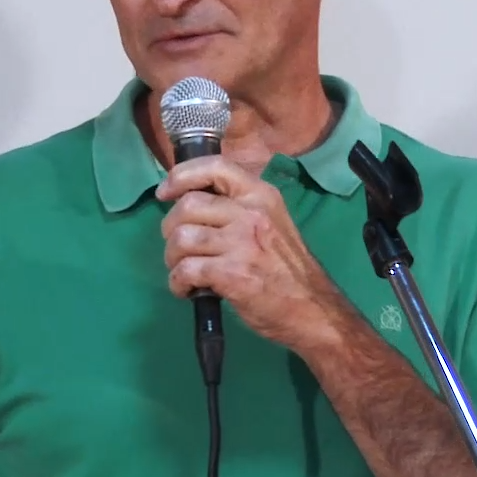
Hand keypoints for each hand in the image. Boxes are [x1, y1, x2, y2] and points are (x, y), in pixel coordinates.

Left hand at [155, 155, 344, 351]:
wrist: (311, 309)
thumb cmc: (285, 268)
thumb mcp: (270, 222)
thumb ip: (236, 207)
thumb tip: (188, 200)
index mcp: (260, 195)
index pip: (215, 167)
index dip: (181, 176)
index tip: (165, 193)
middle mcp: (251, 213)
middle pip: (187, 205)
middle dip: (171, 228)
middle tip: (179, 248)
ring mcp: (242, 243)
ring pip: (181, 238)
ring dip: (172, 258)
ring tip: (184, 271)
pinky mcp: (233, 274)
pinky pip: (185, 270)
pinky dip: (177, 283)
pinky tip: (187, 290)